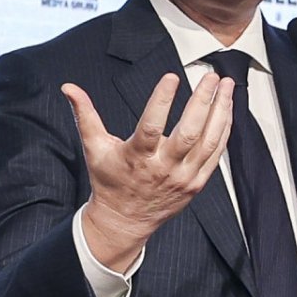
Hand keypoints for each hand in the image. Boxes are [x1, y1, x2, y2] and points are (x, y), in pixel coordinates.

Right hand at [68, 72, 233, 271]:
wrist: (125, 220)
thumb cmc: (109, 180)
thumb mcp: (94, 148)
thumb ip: (85, 115)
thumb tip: (68, 87)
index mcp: (136, 158)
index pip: (151, 127)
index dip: (161, 101)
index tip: (172, 77)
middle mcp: (162, 169)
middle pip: (188, 134)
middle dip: (203, 102)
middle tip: (212, 77)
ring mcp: (183, 178)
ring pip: (208, 142)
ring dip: (220, 112)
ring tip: (228, 85)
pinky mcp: (196, 184)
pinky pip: (215, 155)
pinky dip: (223, 131)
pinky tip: (227, 109)